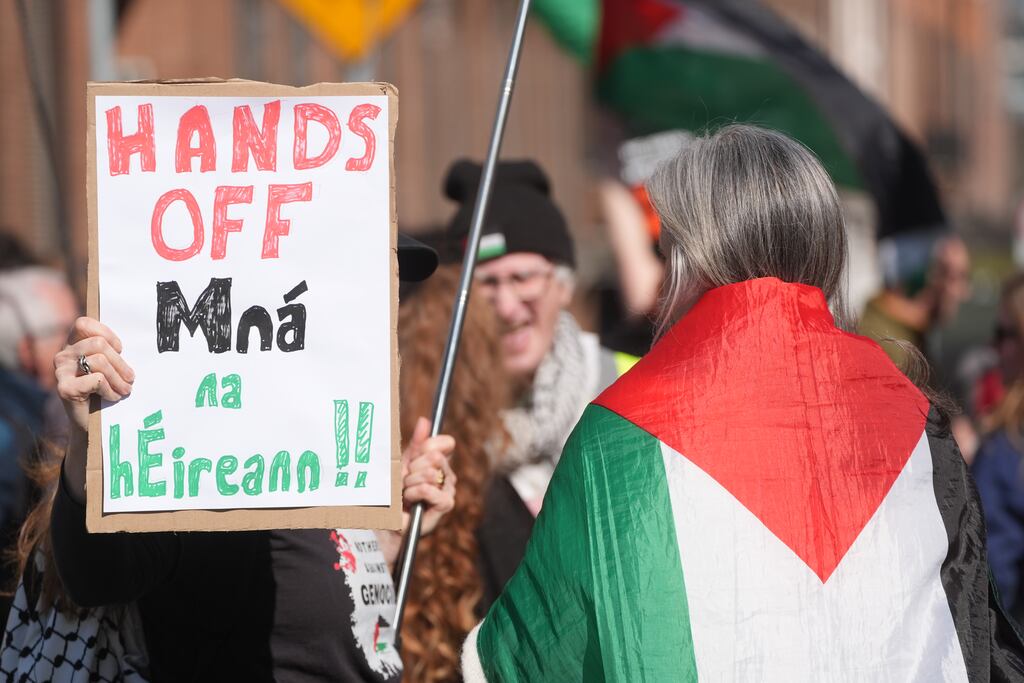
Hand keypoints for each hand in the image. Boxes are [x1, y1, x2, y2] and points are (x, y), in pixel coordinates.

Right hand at [54, 317, 134, 433]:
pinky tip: (112, 397)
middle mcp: (63, 355)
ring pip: (99, 361)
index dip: (106, 333)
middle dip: (120, 363)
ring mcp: (61, 371)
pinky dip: (110, 390)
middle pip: (98, 343)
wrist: (91, 424)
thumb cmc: (105, 391)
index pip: (84, 324)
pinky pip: (97, 380)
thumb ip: (112, 352)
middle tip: (131, 378)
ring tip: (125, 390)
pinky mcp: (64, 388)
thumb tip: (138, 339)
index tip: (120, 349)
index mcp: (73, 345)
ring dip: (118, 379)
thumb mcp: (110, 367)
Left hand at [377, 417, 455, 567]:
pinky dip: (415, 494)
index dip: (428, 446)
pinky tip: (411, 502)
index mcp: (438, 462)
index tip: (413, 456)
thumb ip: (416, 444)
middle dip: (413, 467)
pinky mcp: (445, 504)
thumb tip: (424, 421)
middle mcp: (446, 474)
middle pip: (436, 456)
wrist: (385, 523)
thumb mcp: (402, 464)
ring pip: (431, 473)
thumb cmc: (393, 494)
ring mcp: (447, 489)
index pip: (446, 443)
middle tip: (405, 480)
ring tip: (405, 494)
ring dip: (411, 483)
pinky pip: (429, 489)